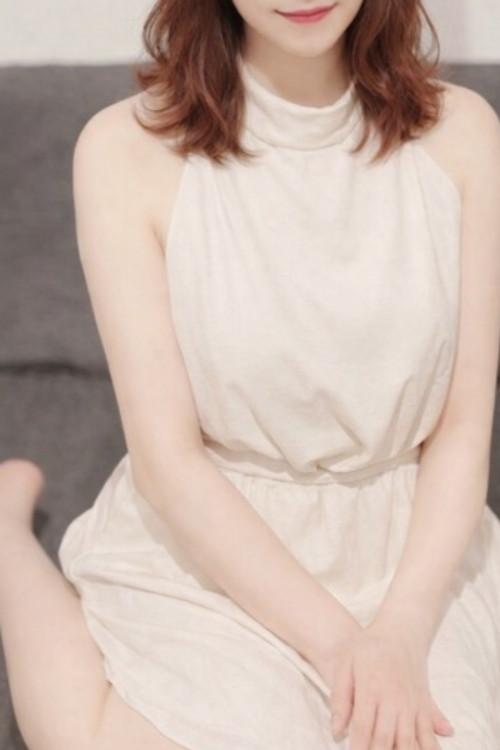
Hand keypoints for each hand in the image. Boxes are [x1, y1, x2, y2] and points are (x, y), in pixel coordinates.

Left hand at [325, 621, 454, 748]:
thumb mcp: (345, 662)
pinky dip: (431, 746)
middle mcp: (394, 699)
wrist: (401, 630)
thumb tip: (336, 731)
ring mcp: (412, 703)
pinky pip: (430, 731)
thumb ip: (340, 697)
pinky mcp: (425, 705)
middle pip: (387, 739)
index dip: (359, 749)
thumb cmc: (368, 646)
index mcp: (372, 688)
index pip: (364, 728)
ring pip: (411, 740)